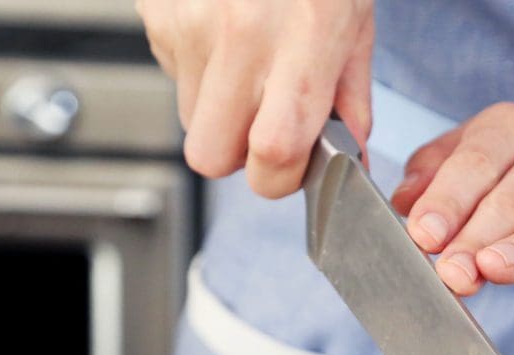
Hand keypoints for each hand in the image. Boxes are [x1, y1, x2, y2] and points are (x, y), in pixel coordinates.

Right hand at [136, 0, 373, 197]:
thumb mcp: (355, 18)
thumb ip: (350, 94)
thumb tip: (349, 151)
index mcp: (302, 41)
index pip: (273, 153)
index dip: (279, 178)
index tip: (291, 167)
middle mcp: (241, 35)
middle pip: (211, 156)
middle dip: (237, 154)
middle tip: (262, 124)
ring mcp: (190, 22)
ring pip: (189, 116)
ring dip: (218, 108)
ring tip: (248, 61)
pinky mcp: (158, 10)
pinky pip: (171, 69)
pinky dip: (197, 65)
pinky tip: (223, 30)